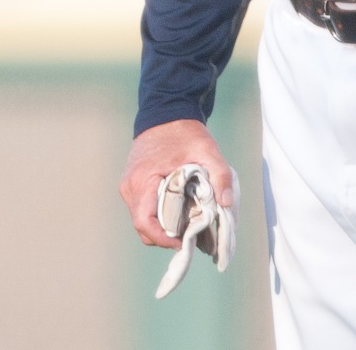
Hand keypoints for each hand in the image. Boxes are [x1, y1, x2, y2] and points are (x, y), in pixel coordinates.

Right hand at [120, 119, 234, 247]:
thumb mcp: (207, 151)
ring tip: (186, 222)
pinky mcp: (133, 185)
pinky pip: (143, 210)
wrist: (165, 114)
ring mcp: (129, 187)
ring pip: (142, 221)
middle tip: (190, 234)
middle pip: (143, 228)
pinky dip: (159, 217)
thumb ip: (221, 176)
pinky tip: (178, 211)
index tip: (184, 241)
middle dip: (166, 237)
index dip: (164, 239)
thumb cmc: (184, 133)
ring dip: (163, 227)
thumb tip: (227, 203)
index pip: (144, 223)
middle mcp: (130, 187)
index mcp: (142, 181)